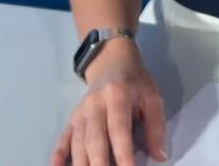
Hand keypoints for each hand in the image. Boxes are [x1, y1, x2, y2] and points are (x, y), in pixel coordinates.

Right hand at [50, 51, 166, 165]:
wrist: (112, 62)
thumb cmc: (135, 83)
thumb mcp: (152, 97)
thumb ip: (156, 126)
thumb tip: (159, 156)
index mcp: (117, 96)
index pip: (119, 129)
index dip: (123, 153)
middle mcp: (95, 105)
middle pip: (95, 139)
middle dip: (99, 165)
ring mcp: (81, 113)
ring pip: (78, 143)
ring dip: (81, 165)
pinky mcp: (72, 119)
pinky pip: (63, 139)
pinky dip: (58, 154)